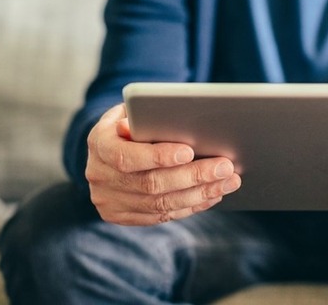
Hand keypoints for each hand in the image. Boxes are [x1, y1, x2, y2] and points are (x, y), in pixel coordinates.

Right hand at [85, 104, 240, 225]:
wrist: (108, 148)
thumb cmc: (132, 122)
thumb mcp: (133, 110)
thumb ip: (147, 114)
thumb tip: (164, 114)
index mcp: (98, 144)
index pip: (127, 157)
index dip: (158, 156)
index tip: (190, 151)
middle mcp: (99, 176)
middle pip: (150, 184)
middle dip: (193, 176)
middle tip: (226, 167)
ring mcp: (108, 201)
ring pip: (160, 204)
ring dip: (200, 194)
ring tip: (228, 182)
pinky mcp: (121, 217)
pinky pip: (161, 216)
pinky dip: (191, 206)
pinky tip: (213, 195)